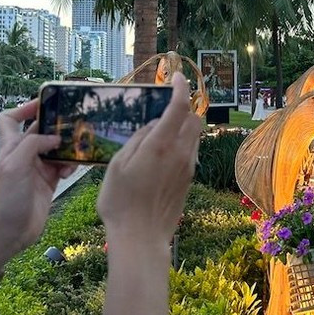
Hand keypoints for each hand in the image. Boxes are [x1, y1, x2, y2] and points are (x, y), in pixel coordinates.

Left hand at [0, 102, 76, 269]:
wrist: (10, 233)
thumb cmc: (7, 199)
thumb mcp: (15, 166)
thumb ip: (34, 145)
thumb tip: (55, 138)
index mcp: (11, 147)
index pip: (9, 119)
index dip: (24, 108)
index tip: (45, 103)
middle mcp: (24, 154)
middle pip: (41, 131)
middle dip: (57, 126)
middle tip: (76, 122)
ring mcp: (38, 168)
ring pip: (56, 148)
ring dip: (68, 147)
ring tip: (77, 149)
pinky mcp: (50, 181)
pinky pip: (64, 165)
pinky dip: (71, 164)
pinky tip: (73, 170)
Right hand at [97, 72, 200, 247]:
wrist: (141, 238)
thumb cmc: (121, 202)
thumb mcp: (118, 164)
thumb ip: (138, 139)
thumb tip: (153, 124)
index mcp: (161, 145)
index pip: (179, 106)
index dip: (180, 87)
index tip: (177, 76)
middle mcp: (181, 152)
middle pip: (194, 118)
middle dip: (184, 107)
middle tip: (166, 105)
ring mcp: (188, 167)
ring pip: (195, 135)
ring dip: (184, 126)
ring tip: (162, 131)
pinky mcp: (189, 180)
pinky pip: (191, 152)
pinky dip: (183, 143)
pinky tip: (163, 153)